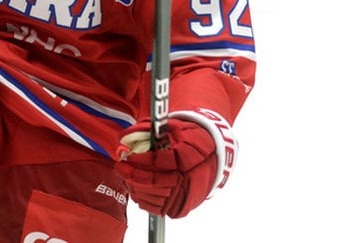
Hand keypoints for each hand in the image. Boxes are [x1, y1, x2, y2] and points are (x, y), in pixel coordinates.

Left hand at [115, 109, 236, 218]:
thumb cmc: (192, 139)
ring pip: (154, 197)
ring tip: (128, 176)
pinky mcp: (182, 207)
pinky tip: (137, 188)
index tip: (128, 155)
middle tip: (120, 167)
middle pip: (155, 182)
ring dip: (136, 187)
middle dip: (133, 175)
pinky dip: (144, 199)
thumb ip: (150, 129)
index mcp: (189, 156)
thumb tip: (123, 136)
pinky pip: (158, 208)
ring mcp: (186, 195)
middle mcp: (190, 178)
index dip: (140, 160)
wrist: (215, 157)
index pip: (160, 162)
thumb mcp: (175, 126)